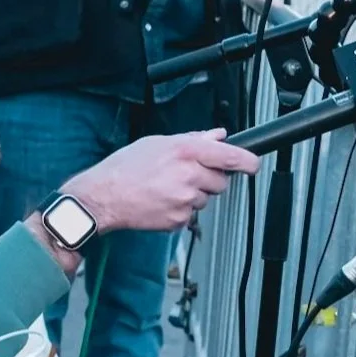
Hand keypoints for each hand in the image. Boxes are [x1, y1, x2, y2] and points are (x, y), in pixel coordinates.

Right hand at [59, 130, 259, 234]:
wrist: (102, 197)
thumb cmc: (125, 168)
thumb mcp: (158, 143)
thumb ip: (194, 139)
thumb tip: (218, 135)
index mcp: (187, 152)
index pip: (232, 158)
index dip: (248, 162)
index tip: (253, 164)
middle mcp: (189, 176)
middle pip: (221, 181)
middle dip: (210, 178)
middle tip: (186, 175)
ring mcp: (185, 200)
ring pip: (206, 199)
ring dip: (194, 194)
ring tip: (166, 187)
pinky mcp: (178, 220)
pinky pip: (191, 215)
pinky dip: (181, 209)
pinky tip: (161, 200)